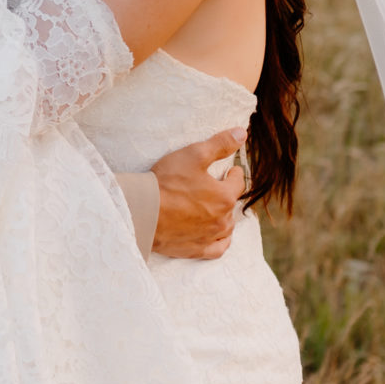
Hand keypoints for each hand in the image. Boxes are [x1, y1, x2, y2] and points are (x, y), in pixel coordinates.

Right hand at [150, 127, 245, 259]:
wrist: (142, 212)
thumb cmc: (166, 182)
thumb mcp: (194, 155)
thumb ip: (220, 144)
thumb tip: (242, 133)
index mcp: (224, 196)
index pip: (238, 183)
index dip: (234, 173)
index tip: (231, 170)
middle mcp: (222, 219)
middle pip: (232, 205)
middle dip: (227, 195)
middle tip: (217, 187)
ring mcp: (210, 237)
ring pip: (227, 227)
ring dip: (225, 217)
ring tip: (216, 209)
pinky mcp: (196, 250)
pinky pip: (217, 249)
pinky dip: (221, 242)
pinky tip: (218, 236)